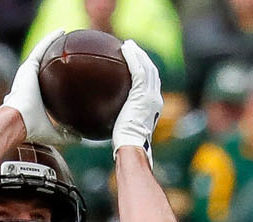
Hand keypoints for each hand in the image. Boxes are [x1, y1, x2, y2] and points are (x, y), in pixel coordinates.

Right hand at [2, 30, 71, 145]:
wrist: (17, 122)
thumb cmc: (30, 128)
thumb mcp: (52, 132)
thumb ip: (65, 134)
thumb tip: (80, 138)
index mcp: (33, 95)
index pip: (43, 83)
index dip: (52, 78)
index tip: (62, 74)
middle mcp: (28, 82)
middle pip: (42, 65)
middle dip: (52, 57)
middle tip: (64, 50)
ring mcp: (27, 73)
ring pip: (41, 53)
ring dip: (52, 43)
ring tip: (64, 35)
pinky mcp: (28, 67)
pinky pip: (41, 49)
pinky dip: (50, 40)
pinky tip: (61, 32)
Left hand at [112, 40, 162, 155]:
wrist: (132, 145)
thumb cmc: (123, 145)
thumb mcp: (120, 131)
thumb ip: (114, 122)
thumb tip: (97, 121)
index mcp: (152, 106)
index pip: (151, 85)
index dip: (145, 73)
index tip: (135, 65)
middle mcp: (155, 98)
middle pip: (152, 72)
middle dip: (143, 59)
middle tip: (131, 50)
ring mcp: (150, 95)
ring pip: (147, 67)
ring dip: (138, 54)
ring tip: (127, 45)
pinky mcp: (143, 92)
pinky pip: (138, 70)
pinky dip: (133, 57)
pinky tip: (124, 49)